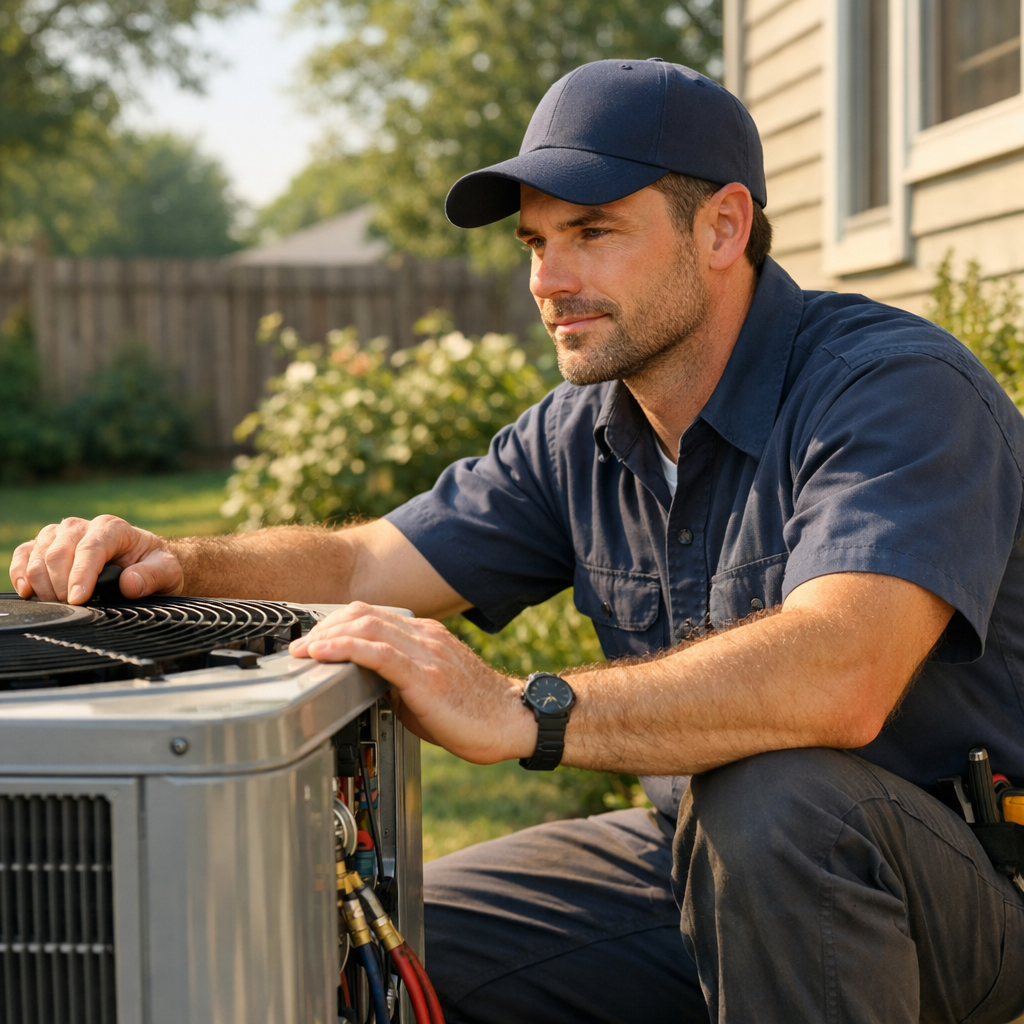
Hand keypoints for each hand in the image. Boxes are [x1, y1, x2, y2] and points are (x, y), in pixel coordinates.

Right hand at [10, 515, 183, 603]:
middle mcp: (84, 527)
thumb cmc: (154, 565)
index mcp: (113, 528)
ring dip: (42, 583)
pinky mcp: (45, 546)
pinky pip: (23, 554)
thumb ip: (153, 575)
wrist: (145, 562)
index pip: (90, 548)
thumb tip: (129, 583)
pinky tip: (29, 591)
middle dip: (61, 584)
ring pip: (38, 552)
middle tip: (72, 608)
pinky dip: (20, 572)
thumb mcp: (168, 571)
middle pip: (59, 551)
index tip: (78, 599)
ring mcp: (61, 535)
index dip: (80, 574)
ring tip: (58, 604)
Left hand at [289, 602, 536, 763]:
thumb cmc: (473, 712)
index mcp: (426, 637)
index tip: (312, 640)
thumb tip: (364, 684)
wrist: (512, 721)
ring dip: (327, 637)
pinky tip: (324, 655)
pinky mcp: (426, 676)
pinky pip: (378, 654)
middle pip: (363, 614)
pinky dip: (345, 649)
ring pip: (367, 627)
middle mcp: (425, 637)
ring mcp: (426, 653)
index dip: (337, 623)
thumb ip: (396, 679)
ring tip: (303, 652)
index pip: (372, 616)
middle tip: (299, 647)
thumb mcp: (427, 690)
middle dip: (324, 627)